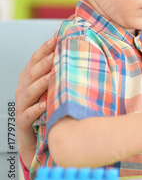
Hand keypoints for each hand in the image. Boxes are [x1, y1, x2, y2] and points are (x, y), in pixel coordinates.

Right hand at [15, 37, 54, 166]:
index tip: (56, 38)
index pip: (35, 61)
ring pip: (29, 92)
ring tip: (52, 75)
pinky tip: (45, 105)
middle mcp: (24, 91)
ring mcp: (22, 106)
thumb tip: (81, 56)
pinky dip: (36, 109)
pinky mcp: (23, 123)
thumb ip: (62, 75)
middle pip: (32, 73)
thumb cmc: (49, 111)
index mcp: (30, 80)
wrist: (37, 140)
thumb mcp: (56, 91)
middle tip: (56, 53)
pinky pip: (28, 115)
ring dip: (40, 83)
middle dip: (43, 62)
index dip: (44, 49)